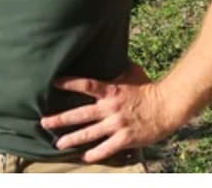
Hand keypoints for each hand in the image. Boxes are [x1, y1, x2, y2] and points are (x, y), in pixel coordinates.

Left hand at [41, 63, 179, 162]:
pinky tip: (85, 157)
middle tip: (44, 122)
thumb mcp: (133, 73)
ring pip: (90, 133)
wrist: (168, 106)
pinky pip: (106, 148)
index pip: (87, 85)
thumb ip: (119, 69)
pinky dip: (95, 154)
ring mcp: (117, 124)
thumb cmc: (150, 88)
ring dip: (72, 139)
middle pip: (81, 114)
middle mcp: (111, 108)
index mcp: (112, 91)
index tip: (53, 82)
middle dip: (60, 119)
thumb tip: (112, 54)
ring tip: (59, 144)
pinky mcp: (125, 138)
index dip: (70, 83)